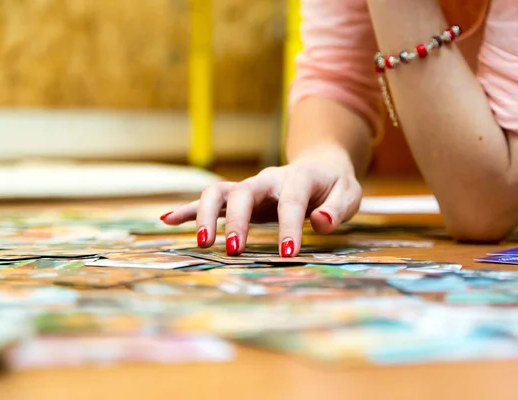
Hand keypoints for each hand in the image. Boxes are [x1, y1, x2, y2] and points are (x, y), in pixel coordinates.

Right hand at [160, 157, 361, 256]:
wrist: (318, 167)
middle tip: (234, 251)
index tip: (288, 254)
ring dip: (205, 214)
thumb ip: (337, 208)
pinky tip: (167, 220)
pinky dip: (187, 208)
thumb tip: (320, 223)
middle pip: (244, 192)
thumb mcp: (349, 194)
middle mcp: (268, 179)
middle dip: (237, 221)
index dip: (290, 226)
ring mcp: (249, 187)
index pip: (291, 200)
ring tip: (202, 244)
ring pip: (218, 191)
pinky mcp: (238, 197)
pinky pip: (209, 199)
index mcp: (298, 178)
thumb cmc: (334, 185)